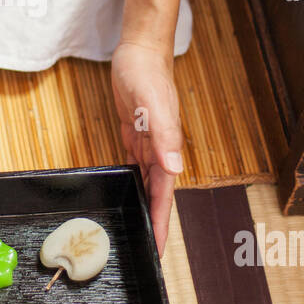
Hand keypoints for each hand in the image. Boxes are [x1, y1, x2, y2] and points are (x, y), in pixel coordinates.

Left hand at [111, 40, 183, 256]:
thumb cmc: (147, 74)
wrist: (140, 51)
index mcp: (167, 150)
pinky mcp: (136, 136)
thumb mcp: (152, 104)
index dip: (161, 224)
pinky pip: (137, 168)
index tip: (158, 250)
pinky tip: (129, 194)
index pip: (165, 196)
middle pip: (157, 196)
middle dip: (154, 224)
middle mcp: (160, 151)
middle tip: (146, 251)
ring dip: (146, 207)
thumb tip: (175, 168)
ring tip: (138, 231)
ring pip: (148, 185)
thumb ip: (164, 136)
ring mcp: (148, 145)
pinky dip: (134, 184)